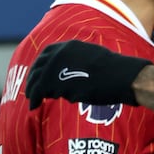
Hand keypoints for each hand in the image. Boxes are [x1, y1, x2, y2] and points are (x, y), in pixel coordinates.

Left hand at [25, 40, 151, 109]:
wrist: (122, 77)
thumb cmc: (114, 70)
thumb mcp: (93, 57)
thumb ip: (78, 61)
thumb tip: (71, 71)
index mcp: (69, 46)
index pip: (46, 55)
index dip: (39, 66)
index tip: (38, 76)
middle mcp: (60, 54)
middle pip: (38, 68)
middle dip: (33, 80)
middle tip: (31, 91)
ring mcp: (58, 68)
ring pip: (38, 81)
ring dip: (33, 92)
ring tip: (32, 101)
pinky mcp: (59, 83)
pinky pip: (42, 92)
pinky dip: (36, 99)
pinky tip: (35, 107)